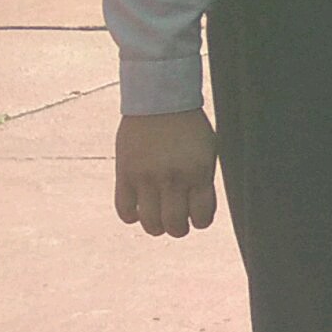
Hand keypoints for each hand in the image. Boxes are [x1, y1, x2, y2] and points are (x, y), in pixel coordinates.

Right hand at [114, 111, 218, 236]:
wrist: (160, 102)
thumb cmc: (189, 127)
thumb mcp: (206, 152)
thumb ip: (202, 180)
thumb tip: (197, 210)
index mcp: (199, 173)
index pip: (201, 216)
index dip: (200, 222)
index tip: (197, 218)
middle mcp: (173, 179)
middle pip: (174, 225)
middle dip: (178, 230)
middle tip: (177, 224)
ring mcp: (147, 178)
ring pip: (150, 223)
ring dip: (156, 228)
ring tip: (158, 221)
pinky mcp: (125, 174)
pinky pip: (124, 210)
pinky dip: (131, 217)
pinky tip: (138, 211)